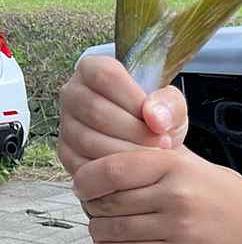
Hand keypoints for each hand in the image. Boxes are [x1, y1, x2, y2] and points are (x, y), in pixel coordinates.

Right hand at [58, 56, 188, 174]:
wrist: (150, 148)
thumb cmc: (158, 121)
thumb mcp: (171, 107)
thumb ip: (169, 105)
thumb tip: (154, 118)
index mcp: (92, 70)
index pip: (105, 77)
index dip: (134, 101)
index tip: (157, 122)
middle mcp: (72, 94)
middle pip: (96, 111)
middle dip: (134, 132)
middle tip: (160, 146)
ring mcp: (66, 125)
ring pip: (89, 140)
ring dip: (125, 154)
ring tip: (152, 159)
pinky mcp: (67, 154)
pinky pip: (84, 165)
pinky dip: (113, 173)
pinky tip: (135, 174)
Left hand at [75, 148, 241, 243]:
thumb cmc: (224, 196)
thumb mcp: (193, 164)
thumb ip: (155, 160)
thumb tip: (106, 161)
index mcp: (175, 166)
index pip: (114, 170)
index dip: (87, 179)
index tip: (80, 185)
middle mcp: (175, 196)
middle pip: (111, 202)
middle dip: (93, 207)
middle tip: (92, 208)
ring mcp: (178, 230)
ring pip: (116, 230)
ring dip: (98, 231)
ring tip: (98, 228)